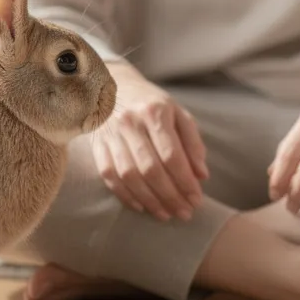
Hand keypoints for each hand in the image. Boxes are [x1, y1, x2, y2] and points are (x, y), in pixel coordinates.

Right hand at [91, 63, 209, 220]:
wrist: (112, 85)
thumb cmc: (151, 103)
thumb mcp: (177, 113)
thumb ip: (192, 143)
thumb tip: (202, 176)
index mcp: (155, 111)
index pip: (172, 154)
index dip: (185, 181)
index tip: (197, 199)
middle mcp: (131, 122)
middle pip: (151, 169)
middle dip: (170, 196)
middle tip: (185, 213)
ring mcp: (111, 134)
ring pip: (129, 176)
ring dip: (149, 200)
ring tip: (166, 214)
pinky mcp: (97, 144)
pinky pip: (109, 175)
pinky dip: (125, 195)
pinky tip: (141, 206)